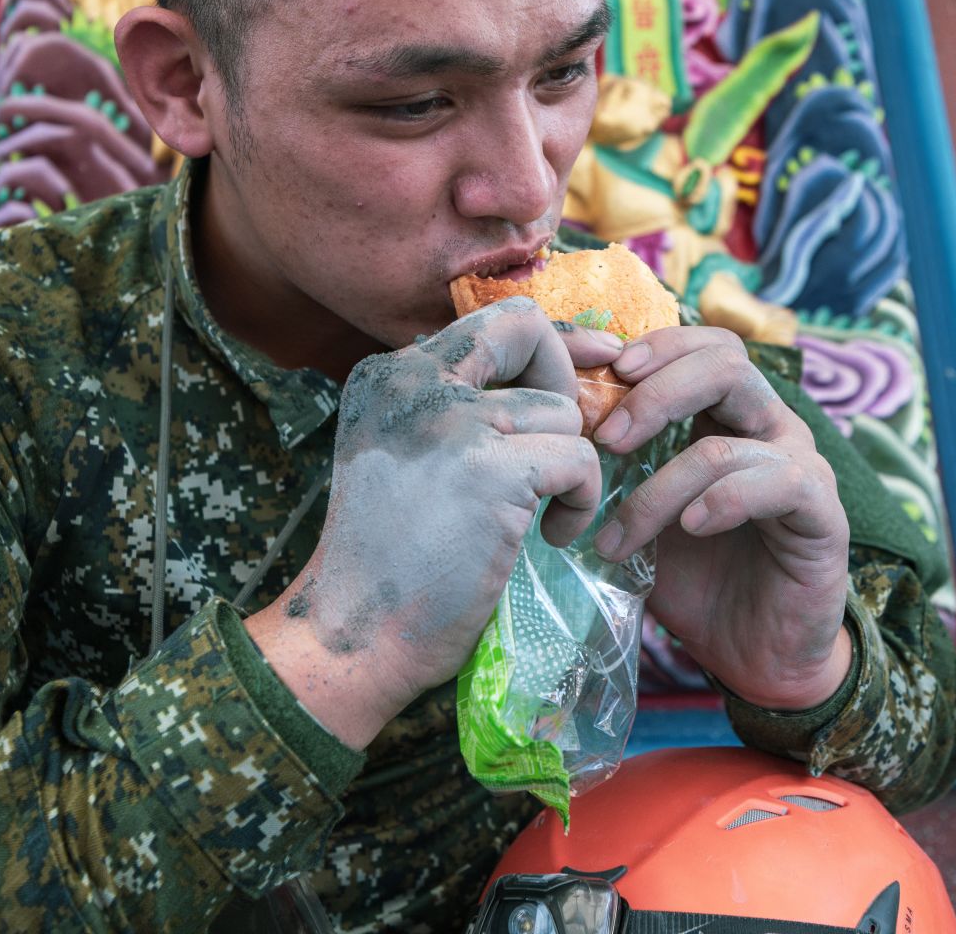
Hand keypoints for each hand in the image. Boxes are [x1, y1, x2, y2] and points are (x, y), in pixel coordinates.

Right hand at [246, 298, 622, 746]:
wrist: (356, 631)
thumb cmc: (392, 558)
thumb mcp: (406, 456)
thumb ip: (458, 409)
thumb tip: (554, 369)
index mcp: (388, 374)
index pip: (492, 323)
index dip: (552, 343)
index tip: (599, 363)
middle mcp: (412, 380)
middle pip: (526, 327)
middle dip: (567, 378)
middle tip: (564, 446)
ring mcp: (449, 421)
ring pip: (562, 411)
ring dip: (569, 469)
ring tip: (542, 518)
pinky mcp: (487, 469)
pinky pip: (579, 459)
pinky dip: (581, 501)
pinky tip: (553, 536)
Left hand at [591, 326, 852, 710]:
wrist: (754, 655)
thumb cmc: (694, 580)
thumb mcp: (640, 516)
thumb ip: (613, 472)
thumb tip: (551, 435)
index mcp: (728, 415)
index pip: (703, 345)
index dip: (655, 347)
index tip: (601, 375)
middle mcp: (770, 428)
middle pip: (726, 363)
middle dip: (657, 393)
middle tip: (606, 440)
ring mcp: (802, 466)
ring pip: (729, 441)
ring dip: (662, 487)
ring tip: (618, 536)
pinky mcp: (823, 513)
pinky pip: (779, 483)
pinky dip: (724, 502)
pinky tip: (690, 528)